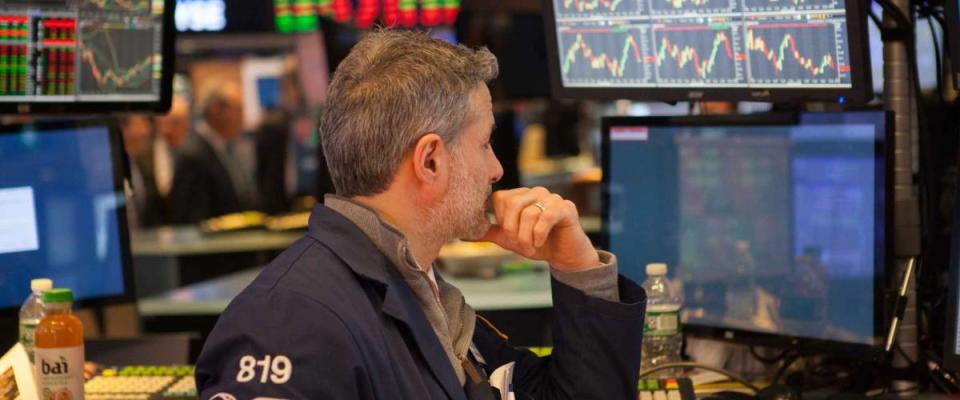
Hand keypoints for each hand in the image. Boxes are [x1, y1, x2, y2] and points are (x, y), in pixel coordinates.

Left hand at [477, 187, 599, 271]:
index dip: (501, 219)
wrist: (564, 255)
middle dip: (512, 229)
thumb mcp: (509, 239)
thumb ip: (490, 233)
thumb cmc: (537, 244)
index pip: (499, 198)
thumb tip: (463, 234)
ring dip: (527, 236)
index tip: (509, 234)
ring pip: (529, 213)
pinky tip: (540, 242)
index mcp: (520, 195)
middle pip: (513, 203)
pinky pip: (546, 216)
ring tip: (532, 246)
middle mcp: (535, 192)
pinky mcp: (565, 207)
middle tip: (519, 244)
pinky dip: (539, 233)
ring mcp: (551, 198)